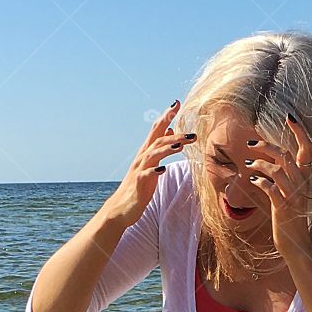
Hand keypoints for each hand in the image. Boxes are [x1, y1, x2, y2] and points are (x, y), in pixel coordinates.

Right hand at [102, 100, 194, 228]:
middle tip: (190, 128)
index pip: (157, 130)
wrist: (121, 208)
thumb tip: (171, 130)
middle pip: (157, 140)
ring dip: (167, 148)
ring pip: (153, 154)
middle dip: (173, 132)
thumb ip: (160, 148)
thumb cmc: (139, 187)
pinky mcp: (138, 184)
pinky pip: (146, 175)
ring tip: (182, 145)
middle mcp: (142, 158)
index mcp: (146, 153)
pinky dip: (154, 171)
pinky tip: (163, 169)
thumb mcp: (152, 164)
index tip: (177, 103)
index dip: (166, 116)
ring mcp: (139, 170)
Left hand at [243, 115, 311, 253]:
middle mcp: (303, 184)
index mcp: (307, 178)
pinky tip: (252, 180)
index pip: (308, 148)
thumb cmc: (291, 217)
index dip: (300, 131)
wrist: (297, 243)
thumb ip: (285, 175)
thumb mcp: (292, 193)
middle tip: (250, 143)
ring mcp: (294, 196)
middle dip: (265, 146)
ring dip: (258, 163)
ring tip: (248, 164)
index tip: (289, 116)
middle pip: (284, 155)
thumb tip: (270, 158)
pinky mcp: (283, 208)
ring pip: (276, 170)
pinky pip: (269, 188)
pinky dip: (259, 181)